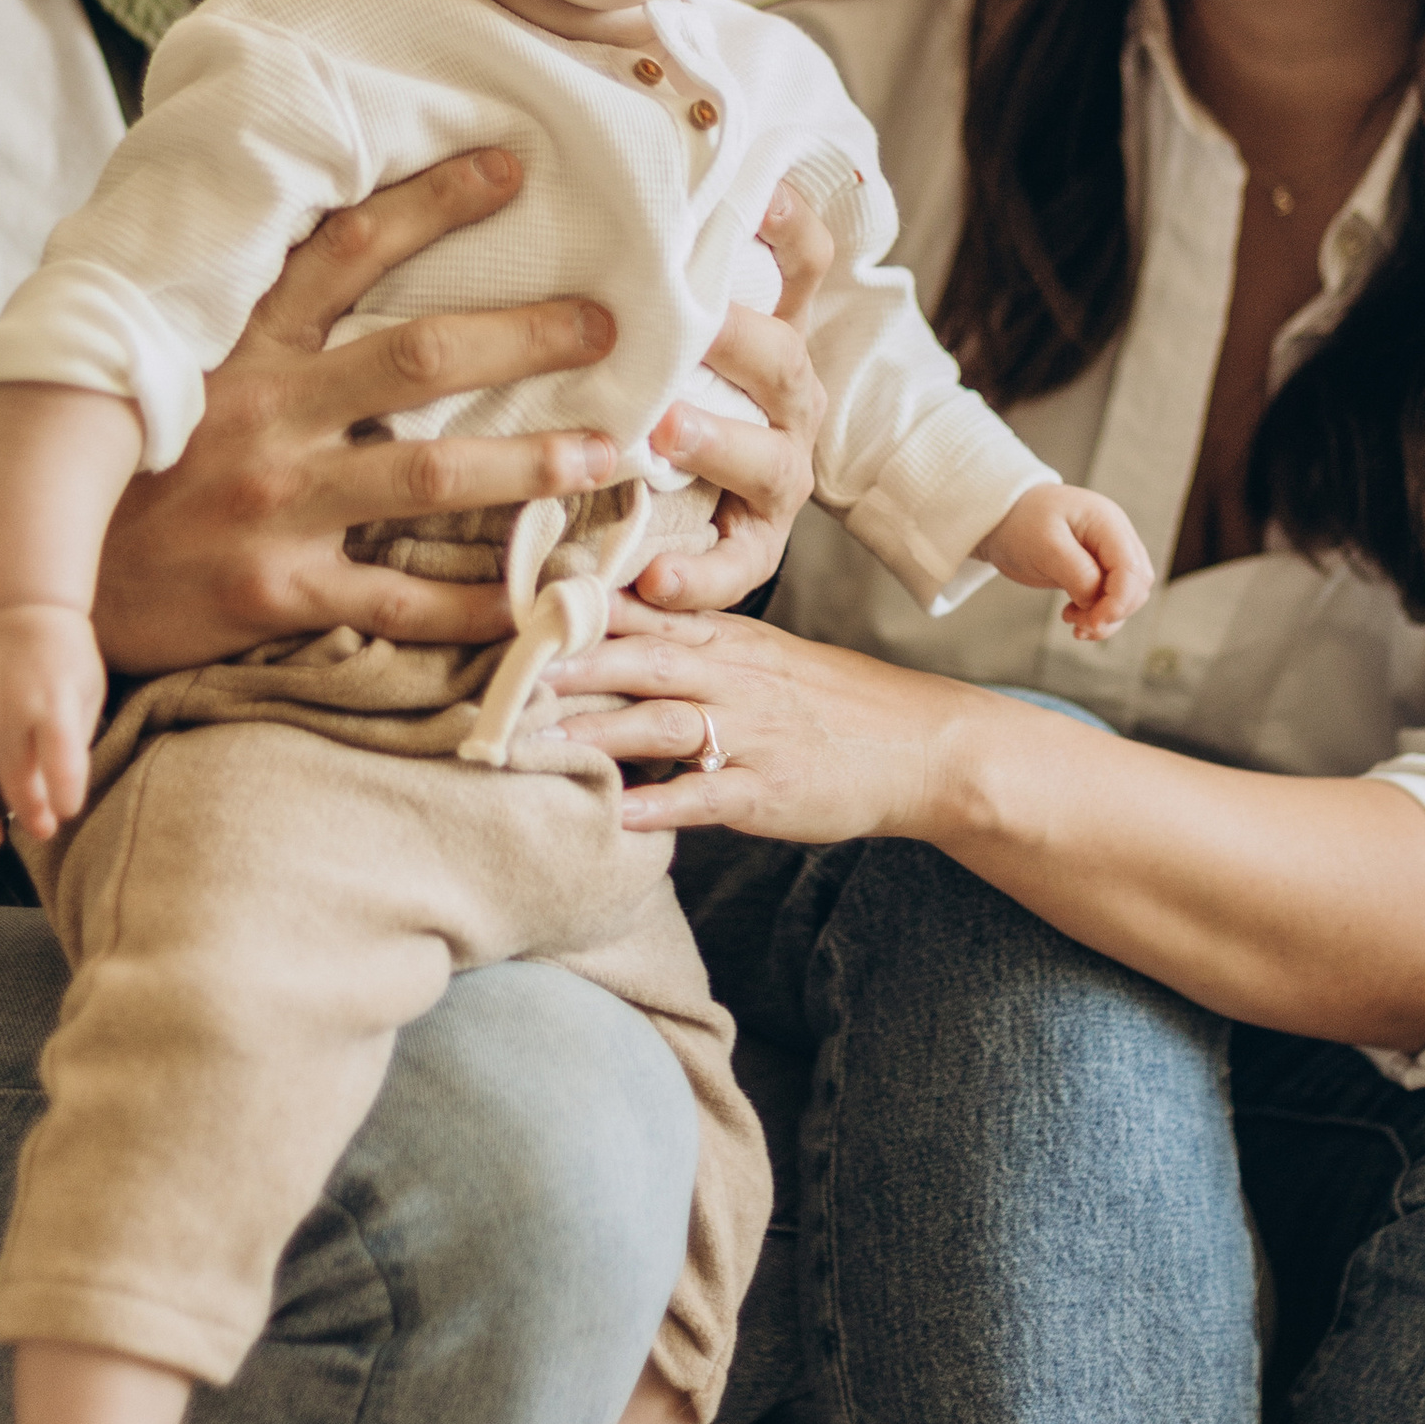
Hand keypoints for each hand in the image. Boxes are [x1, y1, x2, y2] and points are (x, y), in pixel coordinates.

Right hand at [0, 604, 105, 850]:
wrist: (13, 605)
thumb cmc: (60, 653)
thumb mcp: (84, 688)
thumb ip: (74, 738)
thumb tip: (58, 792)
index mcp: (51, 701)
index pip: (60, 758)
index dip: (64, 793)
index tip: (66, 813)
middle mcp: (6, 708)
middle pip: (15, 779)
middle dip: (30, 814)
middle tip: (41, 831)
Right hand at [91, 149, 625, 675]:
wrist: (50, 590)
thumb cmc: (124, 472)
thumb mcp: (165, 371)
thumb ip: (239, 317)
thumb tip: (325, 240)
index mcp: (239, 350)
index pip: (344, 252)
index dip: (430, 203)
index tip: (510, 168)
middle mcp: (264, 416)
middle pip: (418, 356)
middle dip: (524, 335)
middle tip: (605, 323)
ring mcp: (275, 505)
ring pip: (430, 473)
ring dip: (531, 462)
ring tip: (609, 451)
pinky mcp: (278, 592)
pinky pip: (400, 597)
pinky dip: (475, 599)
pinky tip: (538, 595)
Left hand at [546, 605, 986, 849]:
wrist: (920, 743)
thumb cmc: (829, 702)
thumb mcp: (758, 654)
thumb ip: (685, 643)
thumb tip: (601, 635)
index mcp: (725, 639)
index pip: (643, 613)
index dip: (579, 613)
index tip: (516, 609)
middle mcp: (734, 676)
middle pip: (642, 659)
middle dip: (571, 665)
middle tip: (504, 671)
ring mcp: (754, 733)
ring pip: (667, 722)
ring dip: (600, 732)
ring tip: (539, 742)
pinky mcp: (772, 788)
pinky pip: (711, 794)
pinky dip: (665, 803)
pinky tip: (621, 815)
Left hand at [633, 182, 832, 613]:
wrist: (701, 511)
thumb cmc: (664, 394)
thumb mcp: (663, 334)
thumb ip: (650, 278)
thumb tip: (593, 168)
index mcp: (775, 338)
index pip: (805, 266)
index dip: (791, 225)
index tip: (760, 190)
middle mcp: (790, 402)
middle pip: (784, 358)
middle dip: (738, 338)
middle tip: (690, 322)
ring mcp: (779, 474)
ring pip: (769, 459)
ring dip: (718, 442)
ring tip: (667, 432)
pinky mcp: (754, 548)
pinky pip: (736, 566)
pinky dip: (698, 576)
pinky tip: (653, 579)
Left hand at [978, 483, 1153, 641]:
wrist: (1001, 517)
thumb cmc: (1021, 523)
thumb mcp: (1045, 546)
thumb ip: (1076, 572)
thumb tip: (1096, 599)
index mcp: (1107, 523)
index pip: (1132, 569)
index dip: (1119, 602)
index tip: (1092, 622)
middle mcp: (1114, 537)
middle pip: (1136, 585)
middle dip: (1114, 612)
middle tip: (1079, 625)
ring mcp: (1107, 553)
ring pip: (1127, 595)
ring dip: (1106, 617)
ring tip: (1073, 621)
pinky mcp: (1095, 570)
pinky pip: (1110, 598)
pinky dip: (1097, 613)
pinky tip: (1073, 618)